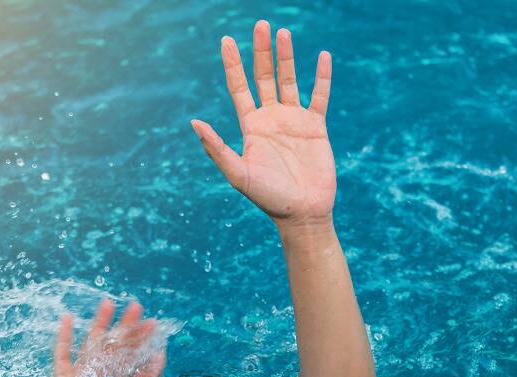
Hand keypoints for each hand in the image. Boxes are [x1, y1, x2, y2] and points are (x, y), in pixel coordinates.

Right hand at [51, 299, 165, 376]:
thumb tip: (160, 353)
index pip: (134, 354)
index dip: (143, 338)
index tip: (153, 322)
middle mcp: (103, 375)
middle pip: (115, 344)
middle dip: (126, 325)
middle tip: (137, 306)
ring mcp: (82, 374)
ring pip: (91, 343)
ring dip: (99, 323)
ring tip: (108, 303)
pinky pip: (62, 354)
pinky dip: (63, 337)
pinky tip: (66, 318)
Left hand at [191, 20, 334, 227]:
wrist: (302, 213)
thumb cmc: (268, 198)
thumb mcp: (238, 174)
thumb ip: (217, 148)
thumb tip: (194, 123)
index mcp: (251, 127)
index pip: (239, 87)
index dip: (232, 64)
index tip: (226, 40)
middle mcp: (271, 119)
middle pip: (264, 77)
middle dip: (261, 51)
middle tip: (260, 24)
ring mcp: (294, 121)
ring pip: (289, 80)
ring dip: (286, 57)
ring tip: (282, 32)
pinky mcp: (316, 127)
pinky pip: (320, 96)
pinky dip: (321, 77)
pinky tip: (321, 56)